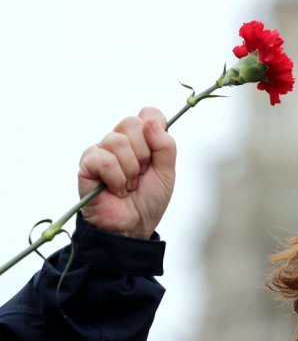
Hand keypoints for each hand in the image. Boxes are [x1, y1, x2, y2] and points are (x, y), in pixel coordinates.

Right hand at [78, 107, 175, 238]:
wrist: (134, 226)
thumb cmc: (149, 199)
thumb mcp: (168, 172)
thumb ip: (166, 145)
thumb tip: (150, 121)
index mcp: (142, 139)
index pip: (149, 113)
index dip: (156, 130)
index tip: (156, 154)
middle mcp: (120, 140)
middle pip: (132, 123)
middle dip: (144, 154)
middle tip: (142, 174)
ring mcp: (102, 151)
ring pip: (117, 141)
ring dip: (130, 170)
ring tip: (129, 185)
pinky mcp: (87, 165)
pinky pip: (103, 159)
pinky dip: (116, 178)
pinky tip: (116, 190)